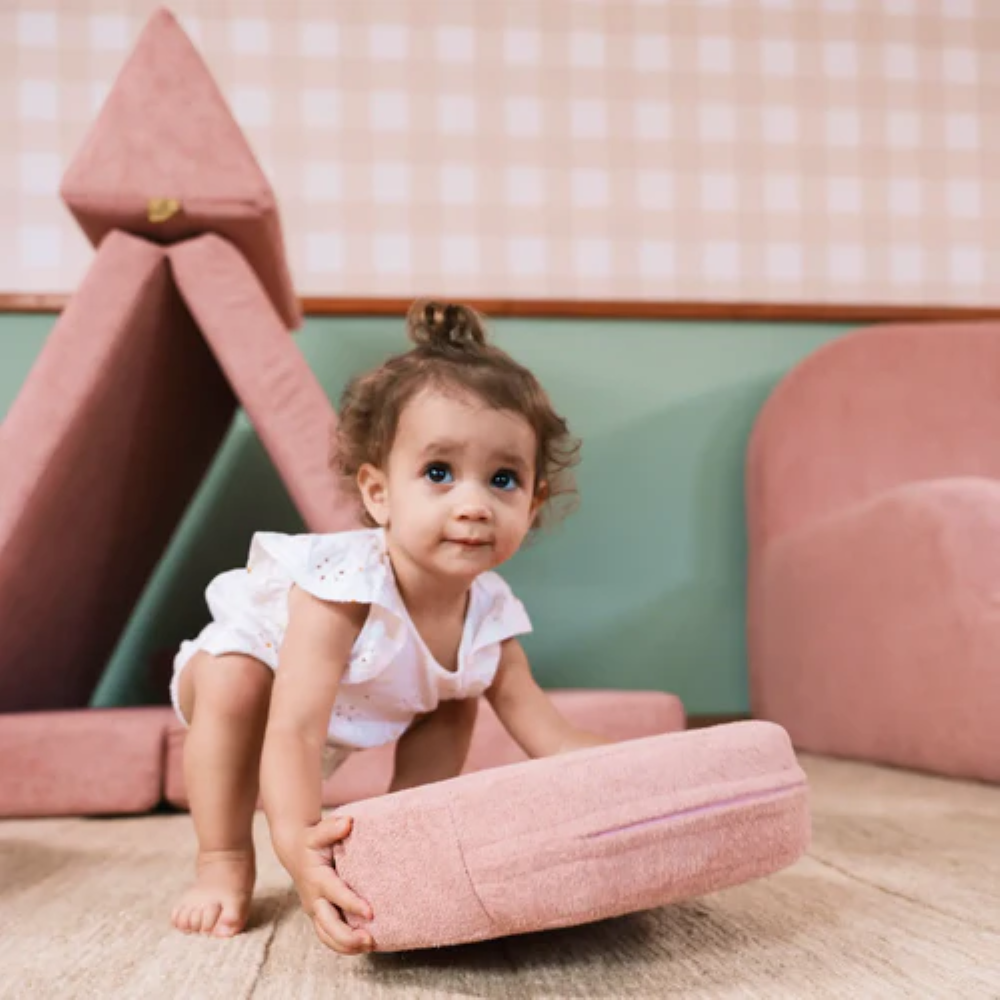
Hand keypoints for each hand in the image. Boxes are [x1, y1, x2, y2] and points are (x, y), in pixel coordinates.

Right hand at [292, 814, 374, 954]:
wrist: (294, 851)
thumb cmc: (312, 840)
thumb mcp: (319, 831)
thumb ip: (332, 828)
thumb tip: (348, 822)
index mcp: (317, 879)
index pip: (336, 894)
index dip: (352, 904)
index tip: (371, 912)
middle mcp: (314, 899)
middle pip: (329, 925)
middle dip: (348, 936)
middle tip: (371, 939)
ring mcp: (315, 910)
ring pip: (327, 936)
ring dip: (347, 945)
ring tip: (371, 945)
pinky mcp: (318, 916)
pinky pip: (328, 936)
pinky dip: (342, 946)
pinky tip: (362, 947)